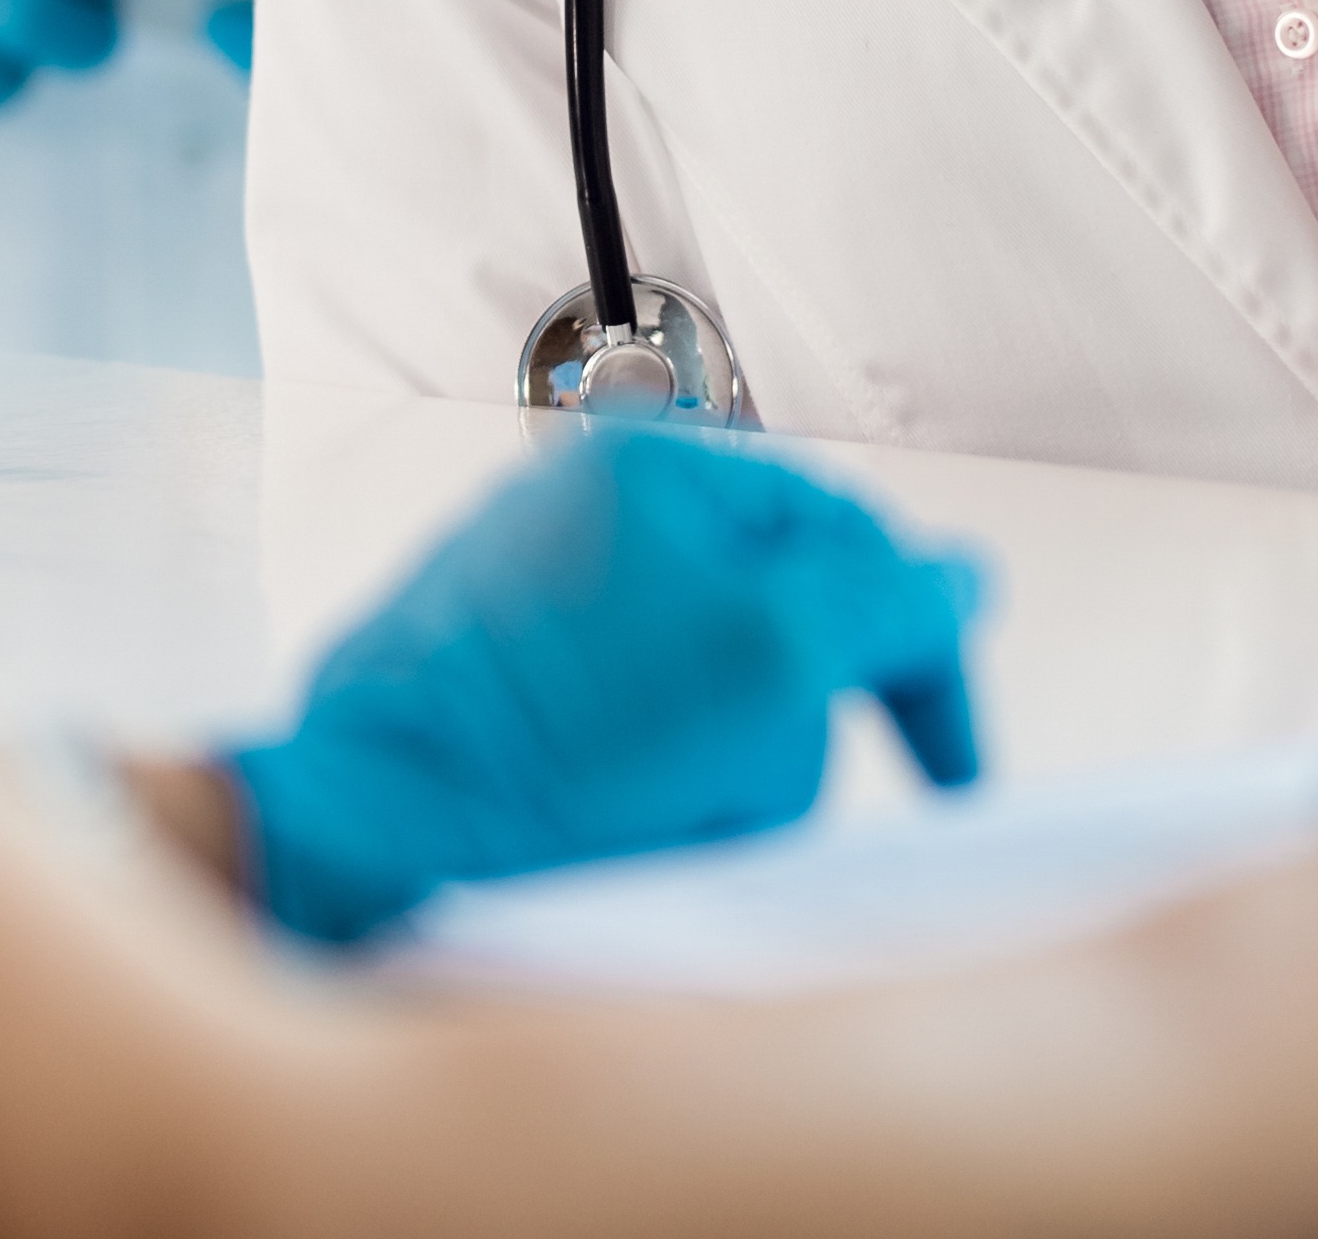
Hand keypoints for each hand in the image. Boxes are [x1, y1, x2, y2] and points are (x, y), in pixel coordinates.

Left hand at [228, 423, 986, 945]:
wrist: (358, 844)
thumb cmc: (548, 747)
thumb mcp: (773, 658)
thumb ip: (893, 602)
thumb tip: (960, 581)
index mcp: (658, 473)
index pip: (852, 544)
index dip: (922, 660)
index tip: (948, 769)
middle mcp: (588, 519)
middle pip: (778, 634)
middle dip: (784, 736)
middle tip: (746, 797)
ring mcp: (530, 607)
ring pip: (704, 704)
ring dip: (710, 781)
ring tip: (651, 827)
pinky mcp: (490, 698)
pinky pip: (619, 749)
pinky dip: (634, 800)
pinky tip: (596, 838)